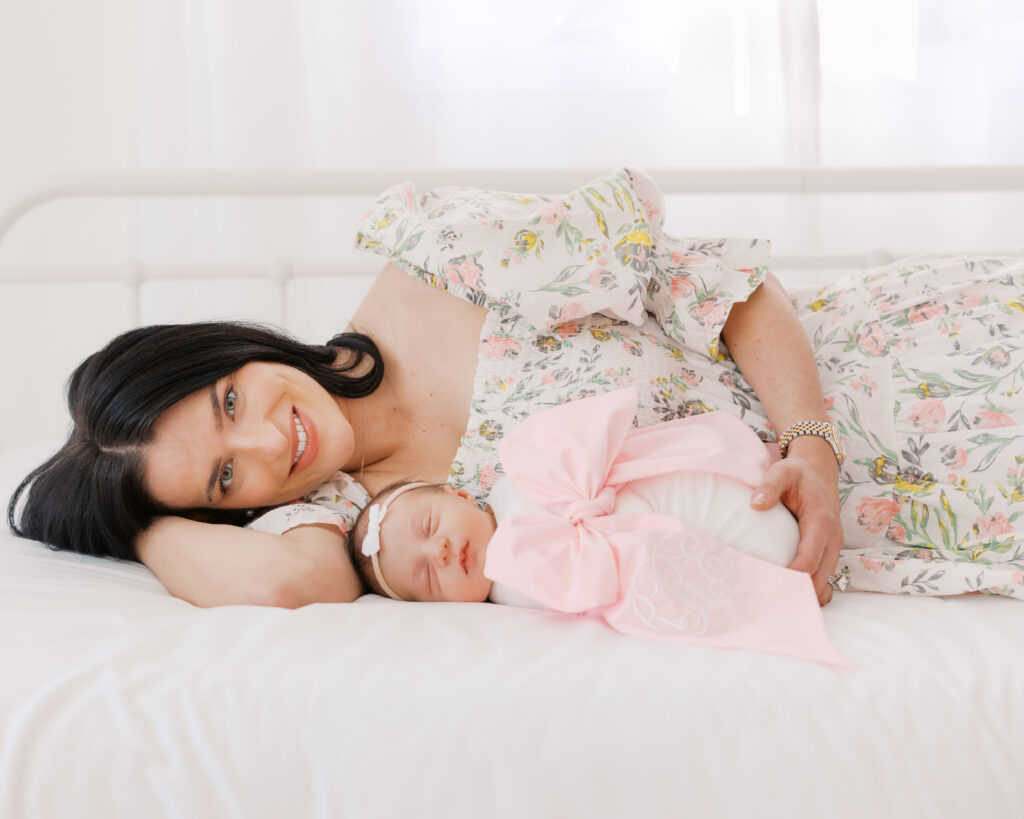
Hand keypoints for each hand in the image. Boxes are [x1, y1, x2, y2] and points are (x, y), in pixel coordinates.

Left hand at [750, 441, 842, 605]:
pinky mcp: (828, 551)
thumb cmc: (798, 473)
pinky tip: (789, 592)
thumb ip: (769, 487)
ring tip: (775, 601)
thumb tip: (755, 505)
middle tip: (767, 602)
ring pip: (823, 582)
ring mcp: (833, 547)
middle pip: (818, 579)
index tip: (767, 586)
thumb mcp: (782, 472)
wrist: (818, 470)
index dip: (791, 577)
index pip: (809, 560)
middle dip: (796, 593)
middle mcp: (832, 539)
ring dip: (803, 594)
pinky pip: (823, 578)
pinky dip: (810, 589)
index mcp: (821, 522)